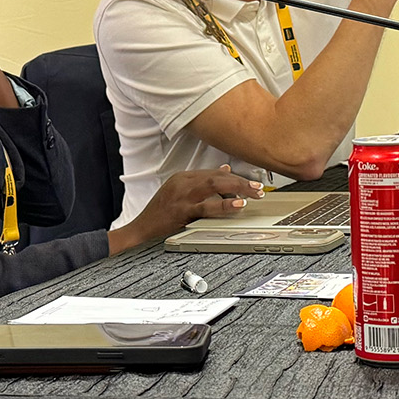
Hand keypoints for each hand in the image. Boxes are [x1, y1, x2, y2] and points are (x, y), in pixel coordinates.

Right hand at [108, 165, 264, 252]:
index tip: (249, 183)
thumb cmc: (159, 213)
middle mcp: (183, 183)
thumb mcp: (178, 192)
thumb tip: (224, 170)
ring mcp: (182, 196)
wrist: (141, 229)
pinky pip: (207, 206)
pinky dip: (225, 204)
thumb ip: (200, 182)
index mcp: (183, 177)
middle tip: (258, 188)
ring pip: (215, 185)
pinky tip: (238, 205)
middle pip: (217, 176)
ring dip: (238, 188)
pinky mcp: (182, 211)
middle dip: (240, 181)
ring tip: (254, 194)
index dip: (234, 177)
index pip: (214, 172)